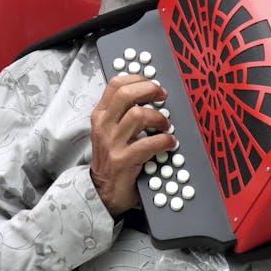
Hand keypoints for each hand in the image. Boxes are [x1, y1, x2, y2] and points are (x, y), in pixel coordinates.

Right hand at [89, 74, 176, 216]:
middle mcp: (103, 126)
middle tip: (163, 96)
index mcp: (101, 115)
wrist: (103, 191)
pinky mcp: (122, 161)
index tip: (154, 84)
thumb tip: (149, 93)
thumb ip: (123, 112)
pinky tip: (169, 143)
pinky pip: (148, 144)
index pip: (116, 84)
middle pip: (126, 94)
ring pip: (138, 115)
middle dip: (149, 90)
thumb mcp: (111, 131)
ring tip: (166, 125)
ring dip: (159, 118)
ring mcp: (111, 143)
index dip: (138, 79)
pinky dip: (164, 141)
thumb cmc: (112, 158)